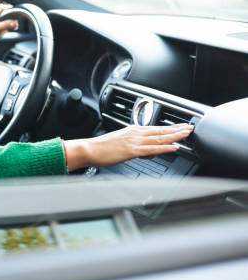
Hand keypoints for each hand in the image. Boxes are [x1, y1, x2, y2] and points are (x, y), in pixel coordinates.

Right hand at [64, 123, 193, 170]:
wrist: (89, 149)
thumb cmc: (101, 148)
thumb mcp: (120, 145)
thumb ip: (134, 147)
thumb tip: (146, 152)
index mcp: (132, 130)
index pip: (155, 129)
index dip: (170, 127)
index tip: (180, 126)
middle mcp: (135, 133)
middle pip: (160, 131)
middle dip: (176, 129)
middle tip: (189, 127)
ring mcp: (134, 141)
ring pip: (159, 138)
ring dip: (175, 136)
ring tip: (186, 135)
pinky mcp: (132, 150)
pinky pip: (152, 149)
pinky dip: (165, 148)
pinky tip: (174, 147)